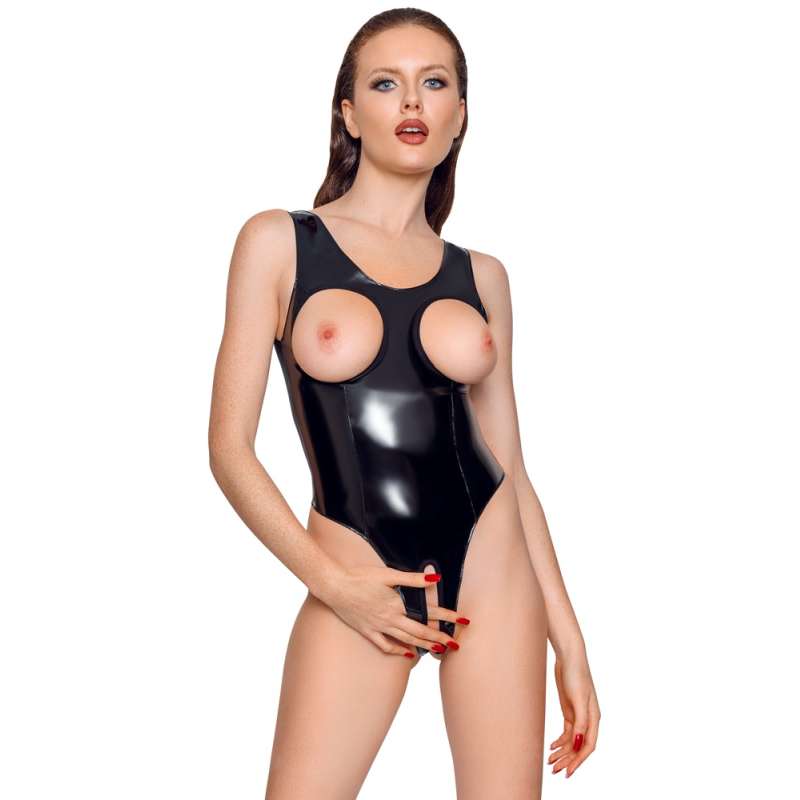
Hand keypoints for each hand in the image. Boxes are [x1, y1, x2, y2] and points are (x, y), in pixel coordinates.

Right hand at [318, 563, 464, 656]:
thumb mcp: (389, 574)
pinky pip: (385, 645)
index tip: (464, 621)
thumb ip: (413, 578)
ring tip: (439, 651)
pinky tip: (407, 654)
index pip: (429, 612)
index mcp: (399, 604)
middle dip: (440, 638)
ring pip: (406, 640)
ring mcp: (379, 627)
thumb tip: (436, 578)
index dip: (447, 616)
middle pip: (421, 631)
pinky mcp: (367, 631)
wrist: (334, 586)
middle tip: (456, 644)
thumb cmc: (360, 576)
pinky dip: (398, 651)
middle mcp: (391, 619)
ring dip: (424, 646)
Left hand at [547, 650, 600, 777]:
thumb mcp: (577, 698)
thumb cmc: (576, 674)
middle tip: (555, 770)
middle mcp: (588, 719)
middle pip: (579, 746)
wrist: (568, 656)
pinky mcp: (570, 710)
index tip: (568, 772)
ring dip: (563, 752)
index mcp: (594, 718)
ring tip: (550, 762)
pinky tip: (552, 747)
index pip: (588, 746)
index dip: (579, 761)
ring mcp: (579, 715)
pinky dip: (560, 741)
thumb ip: (580, 722)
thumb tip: (580, 745)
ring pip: (572, 740)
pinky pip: (567, 732)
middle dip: (568, 759)